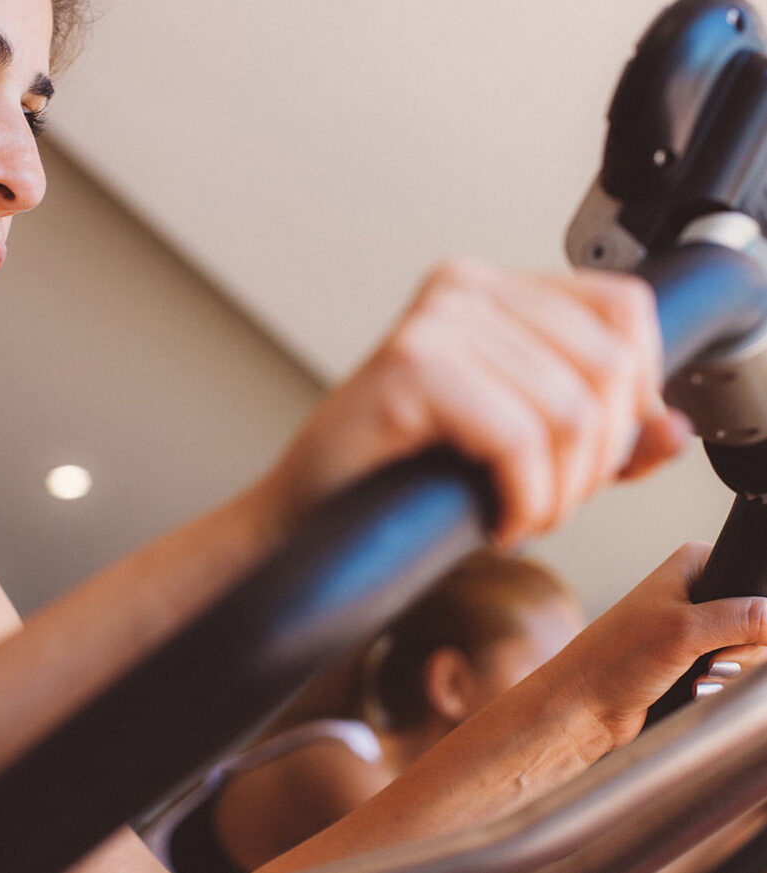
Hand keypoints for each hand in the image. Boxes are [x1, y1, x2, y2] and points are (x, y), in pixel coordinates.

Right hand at [262, 258, 689, 545]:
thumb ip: (601, 433)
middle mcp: (465, 289)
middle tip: (551, 501)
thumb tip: (670, 430)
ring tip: (520, 514)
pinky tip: (496, 520)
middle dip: (596, 460)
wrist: (314, 515)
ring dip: (559, 492)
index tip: (603, 456)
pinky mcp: (410, 366)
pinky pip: (518, 439)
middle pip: (607, 365)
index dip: (638, 395)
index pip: (624, 311)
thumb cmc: (405, 476)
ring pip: (569, 410)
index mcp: (494, 291)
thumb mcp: (523, 445)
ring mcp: (435, 322)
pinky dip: (523, 499)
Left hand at [548, 542, 766, 747]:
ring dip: (730, 672)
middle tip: (712, 660)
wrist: (588, 702)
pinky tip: (695, 688)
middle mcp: (699, 589)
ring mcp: (698, 624)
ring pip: (751, 650)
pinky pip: (733, 670)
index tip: (743, 634)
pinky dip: (721, 684)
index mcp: (696, 563)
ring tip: (698, 677)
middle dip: (743, 650)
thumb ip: (742, 619)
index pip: (757, 578)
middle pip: (760, 620)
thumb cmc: (619, 656)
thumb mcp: (685, 631)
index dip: (760, 612)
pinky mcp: (696, 656)